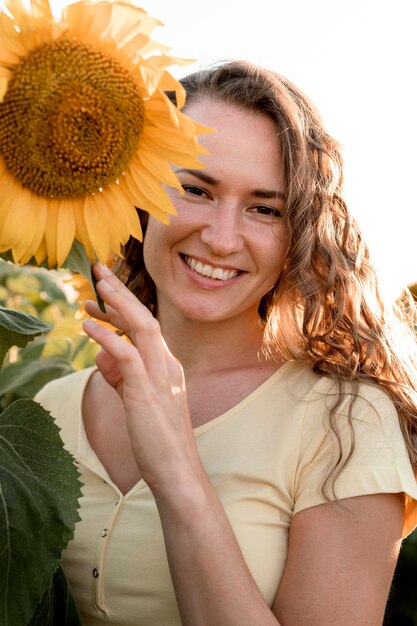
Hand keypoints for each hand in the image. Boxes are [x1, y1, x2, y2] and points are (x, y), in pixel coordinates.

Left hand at [82, 263, 203, 492]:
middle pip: (146, 317)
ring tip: (96, 287)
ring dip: (118, 305)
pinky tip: (89, 327)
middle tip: (100, 272)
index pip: (146, 327)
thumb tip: (100, 357)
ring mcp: (160, 377)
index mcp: (167, 366)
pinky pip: (128, 356)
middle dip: (122, 293)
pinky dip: (108, 338)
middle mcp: (167, 365)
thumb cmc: (158, 439)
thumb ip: (120, 377)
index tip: (100, 296)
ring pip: (143, 328)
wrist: (177, 470)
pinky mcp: (147, 393)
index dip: (123, 308)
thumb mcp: (137, 401)